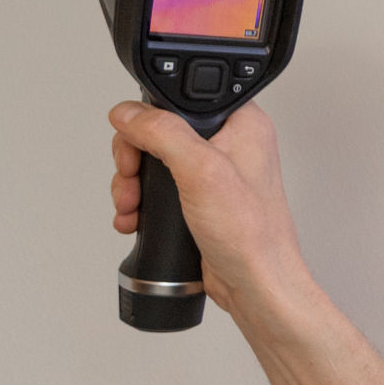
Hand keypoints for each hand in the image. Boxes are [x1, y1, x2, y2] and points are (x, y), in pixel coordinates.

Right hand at [108, 100, 309, 315]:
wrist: (255, 286)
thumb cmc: (251, 236)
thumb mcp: (202, 172)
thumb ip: (163, 134)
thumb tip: (128, 114)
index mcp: (242, 123)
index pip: (182, 98)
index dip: (153, 116)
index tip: (138, 140)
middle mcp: (230, 144)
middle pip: (159, 130)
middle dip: (134, 158)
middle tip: (130, 177)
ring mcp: (213, 174)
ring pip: (154, 162)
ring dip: (132, 184)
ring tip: (130, 206)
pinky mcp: (200, 200)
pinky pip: (158, 189)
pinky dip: (141, 203)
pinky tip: (134, 218)